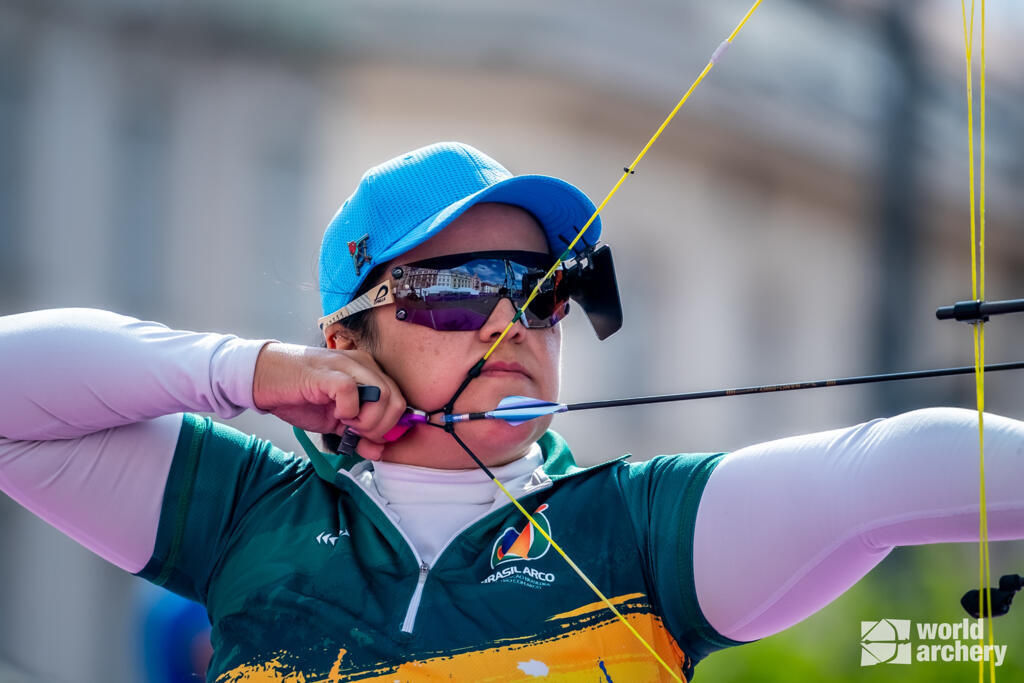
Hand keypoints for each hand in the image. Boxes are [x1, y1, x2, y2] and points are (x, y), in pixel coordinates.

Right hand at [252, 343, 406, 458]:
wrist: (263, 378)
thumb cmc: (299, 396)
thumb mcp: (336, 420)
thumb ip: (359, 433)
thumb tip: (378, 451)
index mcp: (368, 372)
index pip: (399, 401)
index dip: (389, 427)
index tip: (369, 439)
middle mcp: (362, 364)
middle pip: (396, 401)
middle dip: (380, 427)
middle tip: (357, 432)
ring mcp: (346, 366)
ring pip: (382, 395)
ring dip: (367, 420)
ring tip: (346, 423)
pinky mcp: (328, 372)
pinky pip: (353, 392)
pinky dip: (349, 410)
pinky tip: (336, 413)